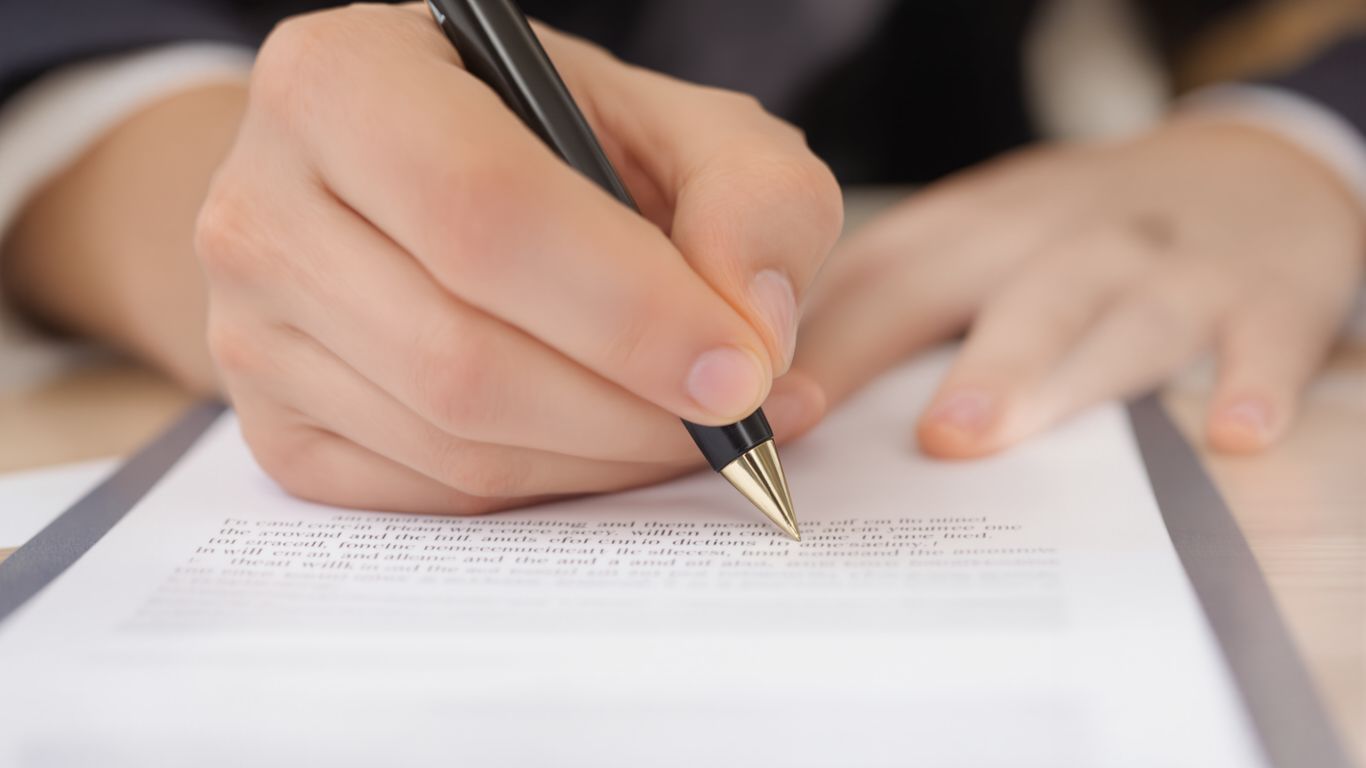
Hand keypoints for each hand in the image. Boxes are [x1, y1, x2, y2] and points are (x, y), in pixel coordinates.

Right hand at [198, 5, 840, 512]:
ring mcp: (245, 331)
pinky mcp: (273, 429)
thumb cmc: (549, 142)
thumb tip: (754, 336)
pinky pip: (432, 493)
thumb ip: (750, 195)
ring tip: (695, 425)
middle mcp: (257, 206)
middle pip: (459, 354)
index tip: (745, 370)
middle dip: (630, 408)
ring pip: (451, 442)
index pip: (484, 211)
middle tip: (742, 417)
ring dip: (604, 457)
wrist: (414, 184)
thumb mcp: (673, 122)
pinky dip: (549, 483)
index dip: (629, 309)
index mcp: (341, 79)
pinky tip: (609, 441)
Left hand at [795, 118, 1363, 456]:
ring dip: (1051, 374)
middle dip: (953, 362)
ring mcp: (1169, 266)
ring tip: (988, 434)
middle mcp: (1067, 239)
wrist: (1237, 171)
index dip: (833, 345)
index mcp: (983, 226)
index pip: (894, 277)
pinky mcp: (1266, 294)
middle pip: (1003, 293)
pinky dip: (1254, 383)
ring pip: (1112, 317)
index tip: (774, 417)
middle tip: (913, 440)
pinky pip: (1265, 339)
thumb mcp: (977, 236)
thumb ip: (891, 298)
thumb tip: (776, 392)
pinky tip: (1233, 436)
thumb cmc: (1069, 232)